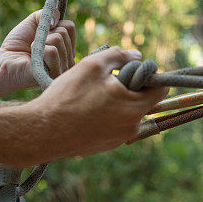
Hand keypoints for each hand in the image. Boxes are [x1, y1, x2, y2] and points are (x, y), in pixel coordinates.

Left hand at [0, 10, 76, 94]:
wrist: (4, 61)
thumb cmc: (18, 44)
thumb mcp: (33, 22)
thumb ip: (46, 13)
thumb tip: (55, 19)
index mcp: (67, 47)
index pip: (70, 26)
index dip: (53, 25)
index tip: (43, 34)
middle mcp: (69, 58)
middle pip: (63, 32)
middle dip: (45, 34)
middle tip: (36, 45)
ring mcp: (63, 67)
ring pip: (58, 40)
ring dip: (40, 42)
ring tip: (34, 53)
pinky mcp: (54, 73)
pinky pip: (52, 51)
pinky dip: (38, 50)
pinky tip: (34, 60)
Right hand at [31, 46, 168, 154]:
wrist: (41, 132)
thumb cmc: (67, 97)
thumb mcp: (93, 65)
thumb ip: (120, 56)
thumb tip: (137, 55)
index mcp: (134, 108)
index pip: (161, 89)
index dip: (149, 74)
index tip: (131, 69)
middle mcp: (132, 128)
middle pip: (143, 101)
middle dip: (130, 87)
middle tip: (106, 80)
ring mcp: (119, 139)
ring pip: (127, 112)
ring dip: (116, 101)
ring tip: (91, 95)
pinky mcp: (105, 146)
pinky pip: (114, 124)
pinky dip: (105, 115)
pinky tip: (85, 109)